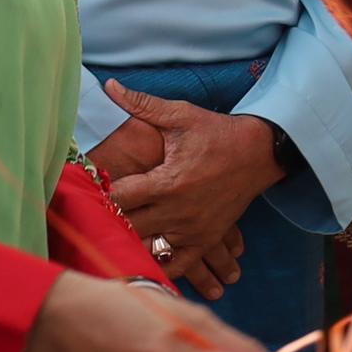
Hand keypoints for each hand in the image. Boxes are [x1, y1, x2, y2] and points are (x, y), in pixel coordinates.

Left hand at [96, 81, 281, 287]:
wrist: (259, 153)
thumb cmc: (216, 132)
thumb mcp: (180, 115)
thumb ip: (141, 104)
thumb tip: (110, 86)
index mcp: (169, 182)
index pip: (120, 197)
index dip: (102, 192)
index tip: (92, 186)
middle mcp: (179, 212)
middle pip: (128, 226)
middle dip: (111, 218)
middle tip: (98, 210)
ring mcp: (192, 231)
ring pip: (148, 248)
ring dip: (130, 240)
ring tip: (116, 229)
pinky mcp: (205, 240)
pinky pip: (176, 265)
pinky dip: (158, 264)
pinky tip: (144, 255)